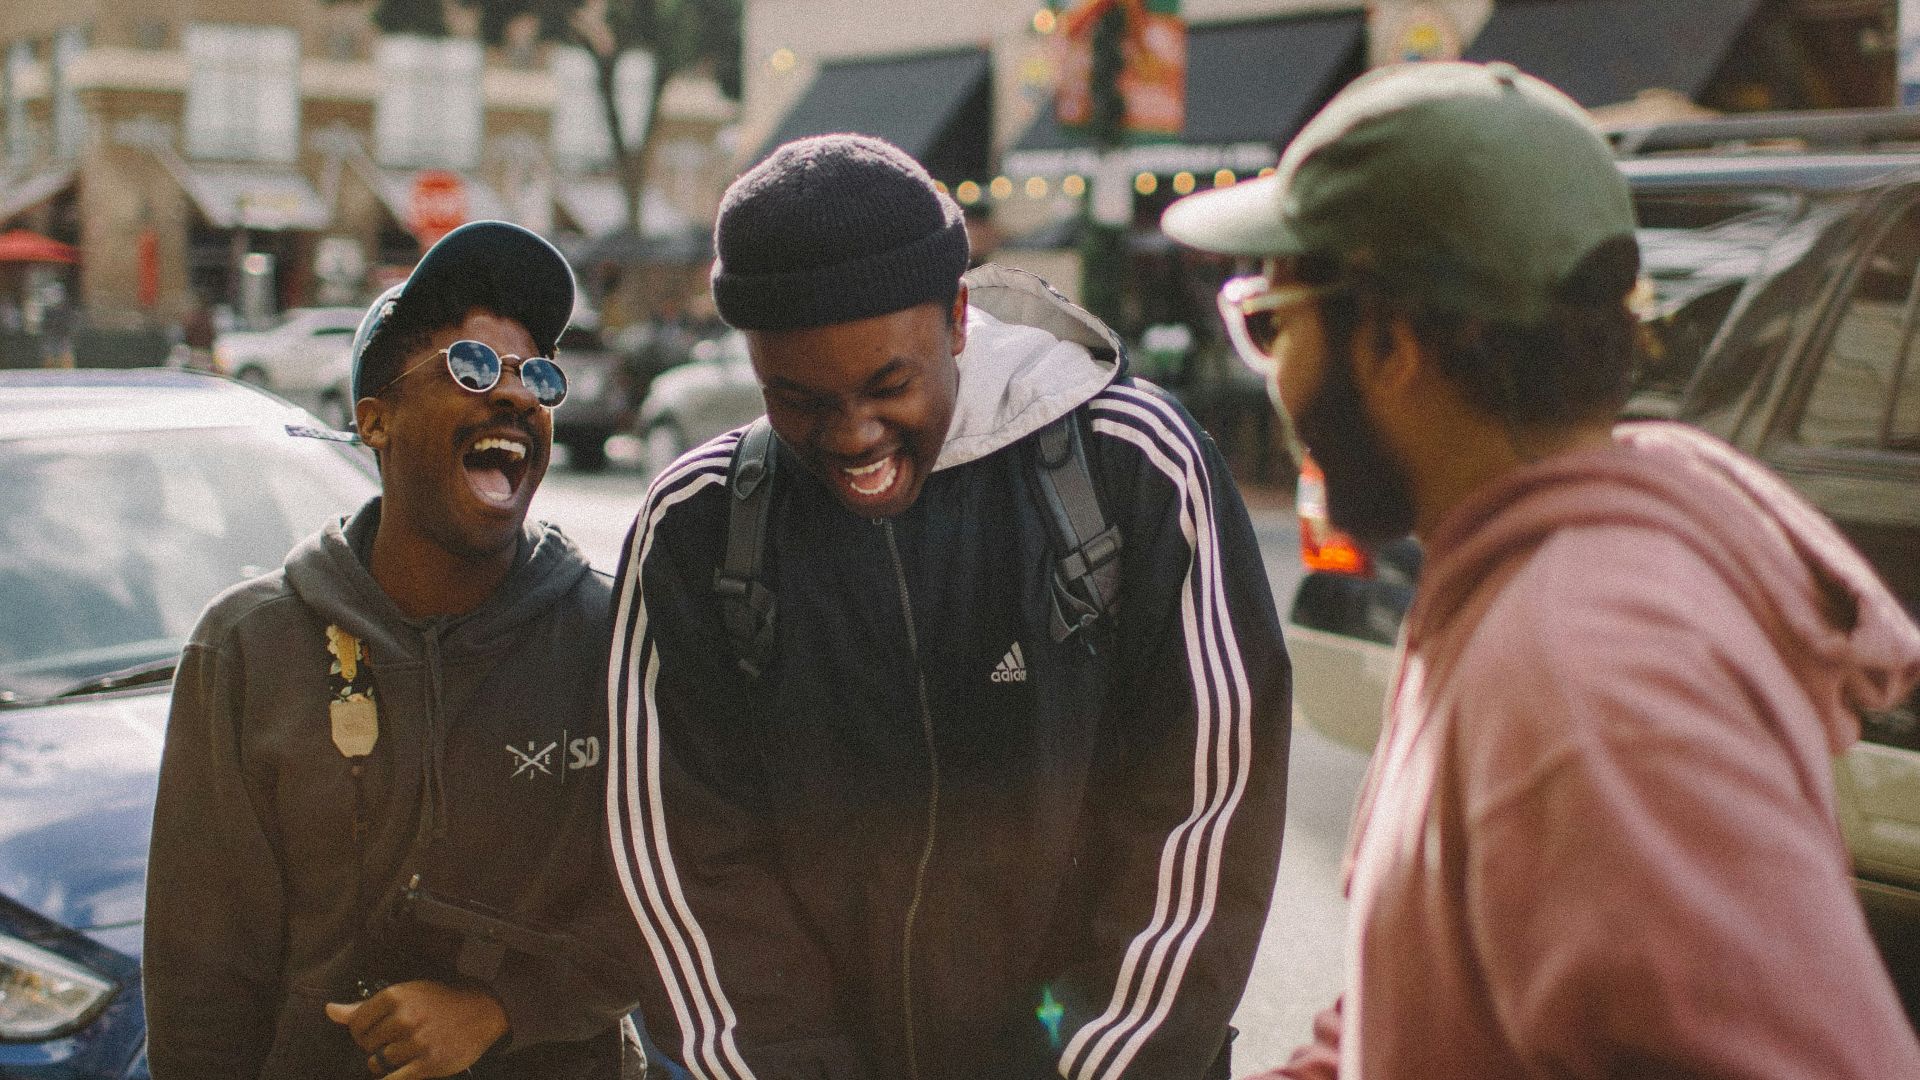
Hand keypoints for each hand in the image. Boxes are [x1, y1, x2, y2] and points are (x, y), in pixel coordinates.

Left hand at [325, 979, 509, 1077]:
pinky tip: (399, 1071)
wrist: (482, 1010)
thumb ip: (365, 1006)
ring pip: (377, 1062)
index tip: (374, 1032)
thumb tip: (330, 1011)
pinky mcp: (427, 1064)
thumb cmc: (441, 1001)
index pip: (356, 1023)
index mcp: (396, 996)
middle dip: (374, 1046)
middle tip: (392, 1042)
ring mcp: (416, 1042)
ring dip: (385, 1063)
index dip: (361, 1031)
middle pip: (366, 1044)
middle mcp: (404, 1018)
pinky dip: (390, 1078)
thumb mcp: (406, 994)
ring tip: (401, 1054)